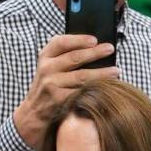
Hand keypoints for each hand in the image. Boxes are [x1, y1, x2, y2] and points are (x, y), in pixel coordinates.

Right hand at [13, 34, 117, 148]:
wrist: (34, 110)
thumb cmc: (50, 83)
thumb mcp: (50, 65)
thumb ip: (65, 53)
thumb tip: (94, 45)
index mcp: (45, 56)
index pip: (61, 42)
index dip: (79, 40)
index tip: (94, 40)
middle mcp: (47, 68)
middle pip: (75, 58)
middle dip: (95, 53)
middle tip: (110, 49)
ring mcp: (52, 84)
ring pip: (82, 76)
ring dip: (101, 73)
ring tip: (115, 71)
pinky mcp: (58, 99)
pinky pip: (81, 91)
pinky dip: (95, 89)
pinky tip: (106, 87)